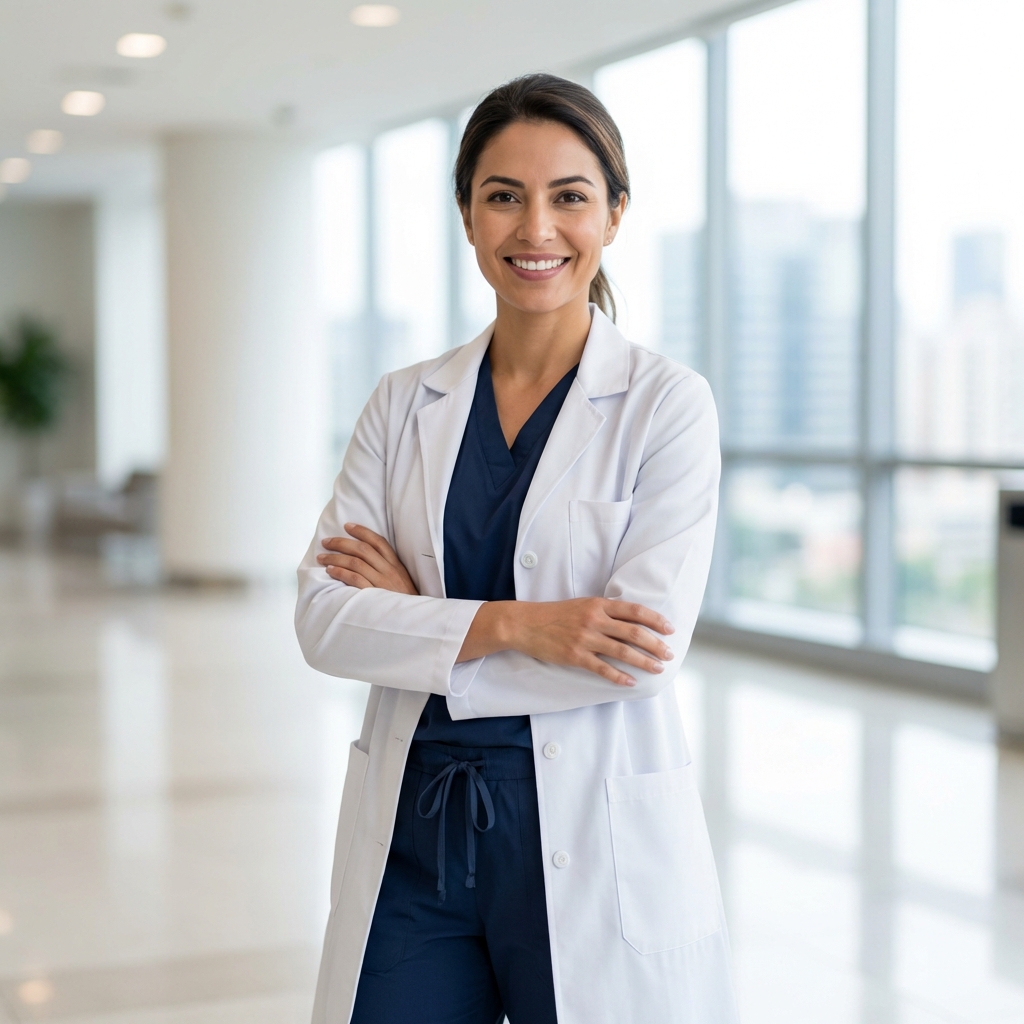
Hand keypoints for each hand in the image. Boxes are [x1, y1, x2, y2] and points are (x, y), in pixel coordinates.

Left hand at [317, 524, 418, 595]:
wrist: (413, 619)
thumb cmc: (404, 601)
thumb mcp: (402, 580)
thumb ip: (388, 568)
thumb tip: (365, 559)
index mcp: (396, 565)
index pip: (378, 541)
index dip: (362, 531)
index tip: (347, 526)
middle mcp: (389, 571)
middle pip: (362, 550)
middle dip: (341, 543)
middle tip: (326, 542)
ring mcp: (382, 582)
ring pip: (355, 563)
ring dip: (335, 558)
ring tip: (322, 557)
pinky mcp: (374, 595)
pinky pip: (354, 579)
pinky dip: (340, 572)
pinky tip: (330, 570)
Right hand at [463, 598, 674, 686]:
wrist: (525, 623)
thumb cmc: (555, 614)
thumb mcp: (582, 605)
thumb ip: (604, 611)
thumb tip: (630, 621)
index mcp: (598, 604)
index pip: (634, 611)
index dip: (655, 620)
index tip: (670, 629)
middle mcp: (594, 620)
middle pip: (633, 632)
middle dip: (655, 644)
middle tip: (669, 654)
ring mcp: (585, 638)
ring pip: (622, 651)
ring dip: (644, 661)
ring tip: (657, 668)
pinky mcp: (575, 656)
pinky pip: (602, 668)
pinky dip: (619, 676)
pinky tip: (631, 682)